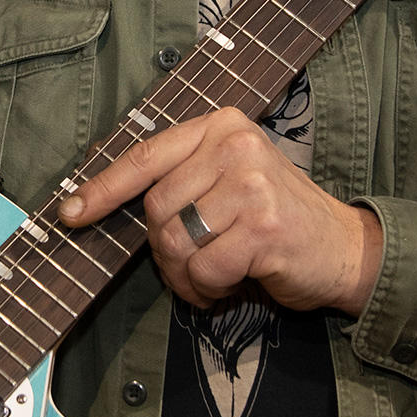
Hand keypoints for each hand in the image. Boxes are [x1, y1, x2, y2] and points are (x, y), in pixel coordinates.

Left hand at [56, 108, 382, 313]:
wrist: (345, 248)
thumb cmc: (277, 218)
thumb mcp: (230, 179)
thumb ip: (182, 178)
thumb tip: (101, 202)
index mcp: (222, 126)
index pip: (146, 155)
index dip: (102, 188)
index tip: (71, 214)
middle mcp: (236, 146)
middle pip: (156, 208)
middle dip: (163, 251)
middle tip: (191, 266)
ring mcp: (252, 184)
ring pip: (175, 241)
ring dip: (185, 275)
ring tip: (210, 279)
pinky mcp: (264, 227)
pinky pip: (204, 268)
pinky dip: (208, 289)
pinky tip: (230, 286)